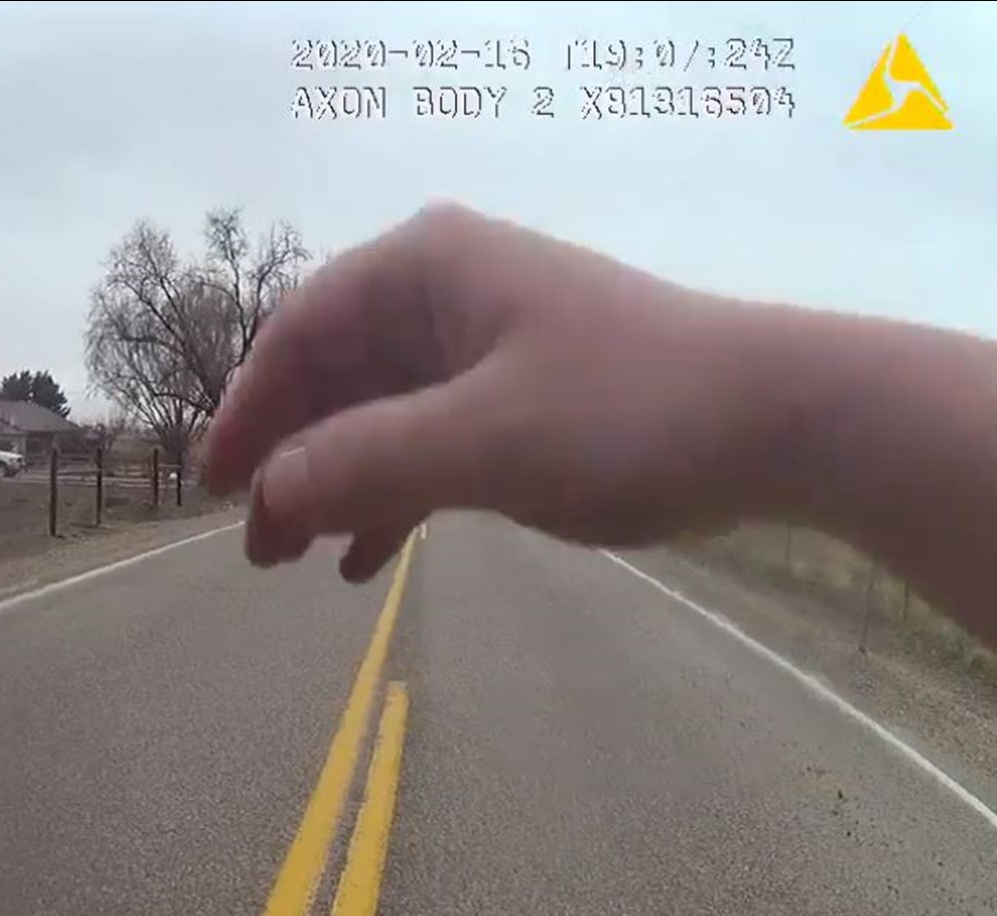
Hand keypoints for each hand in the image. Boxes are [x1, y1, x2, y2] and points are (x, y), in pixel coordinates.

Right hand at [205, 201, 778, 579]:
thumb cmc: (628, 410)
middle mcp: (442, 298)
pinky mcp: (514, 403)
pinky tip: (361, 564)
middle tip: (255, 546)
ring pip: (373, 419)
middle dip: (289, 461)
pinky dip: (388, 500)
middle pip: (330, 378)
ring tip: (293, 562)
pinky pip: (423, 448)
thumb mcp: (486, 439)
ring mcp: (480, 351)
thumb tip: (266, 496)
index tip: (217, 486)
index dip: (249, 410)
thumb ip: (367, 462)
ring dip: (331, 488)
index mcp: (424, 271)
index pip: (300, 333)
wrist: (779, 424)